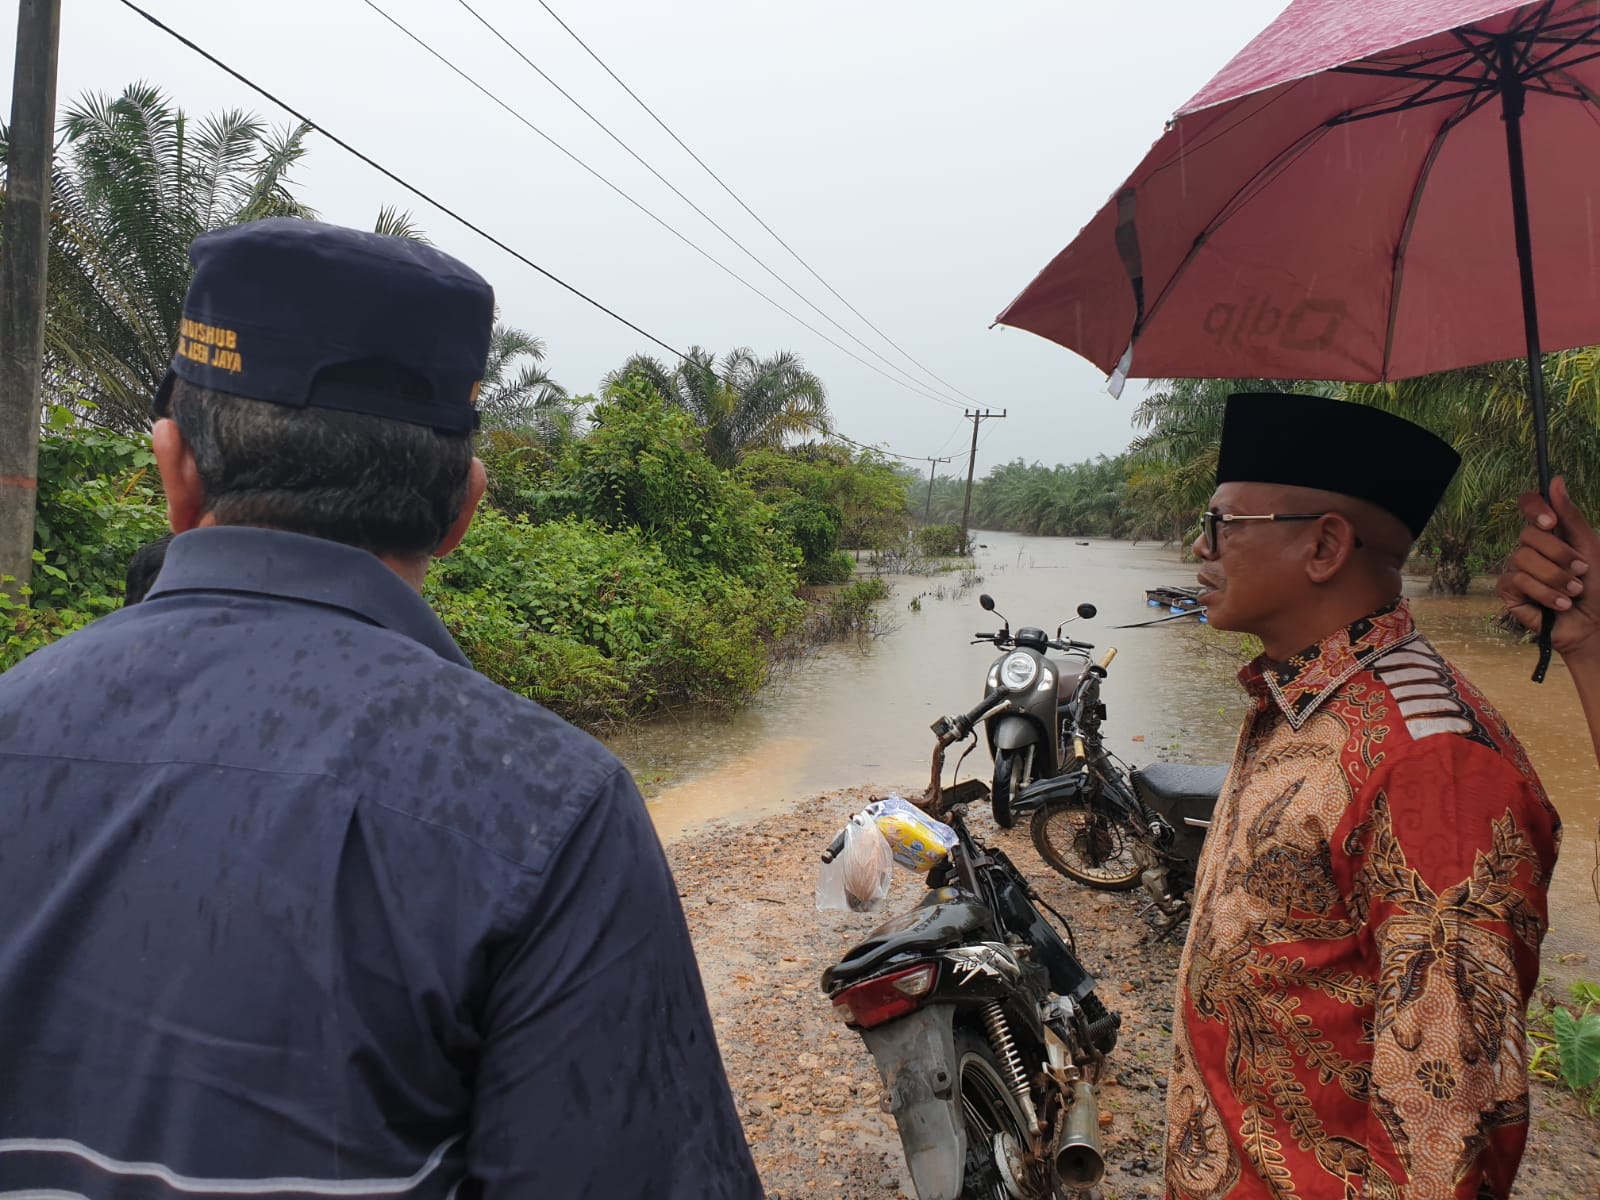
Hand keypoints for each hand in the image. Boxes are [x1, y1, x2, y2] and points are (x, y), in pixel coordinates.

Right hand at [1496, 476, 1599, 660]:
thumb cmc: (1598, 587)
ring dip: (1557, 579)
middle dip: (1559, 555)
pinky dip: (1544, 594)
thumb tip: (1555, 481)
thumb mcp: (1591, 547)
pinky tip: (1559, 605)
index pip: (1529, 505)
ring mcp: (1517, 568)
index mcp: (1550, 532)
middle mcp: (1530, 547)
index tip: (1552, 522)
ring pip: (1524, 559)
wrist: (1595, 625)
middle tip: (1581, 571)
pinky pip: (1518, 581)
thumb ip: (1572, 516)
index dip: (1535, 508)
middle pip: (1528, 534)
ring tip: (1573, 593)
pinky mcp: (1509, 591)